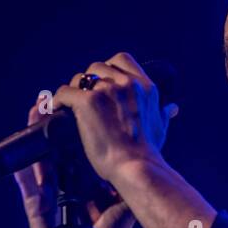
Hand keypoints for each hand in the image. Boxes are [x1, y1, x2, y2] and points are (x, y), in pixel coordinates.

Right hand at [13, 104, 136, 227]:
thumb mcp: (121, 207)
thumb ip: (129, 185)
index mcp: (82, 183)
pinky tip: (20, 150)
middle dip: (53, 125)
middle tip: (52, 101)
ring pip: (39, 158)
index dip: (76, 129)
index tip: (78, 107)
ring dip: (36, 136)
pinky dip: (22, 167)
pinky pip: (26, 184)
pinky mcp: (35, 207)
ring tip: (35, 112)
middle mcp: (64, 185)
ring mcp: (48, 194)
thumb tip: (147, 162)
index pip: (77, 150)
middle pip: (56, 148)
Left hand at [52, 51, 178, 187]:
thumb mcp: (161, 127)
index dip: (108, 69)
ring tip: (69, 104)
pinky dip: (57, 100)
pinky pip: (64, 92)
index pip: (121, 60)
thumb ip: (163, 113)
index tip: (103, 83)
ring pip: (80, 78)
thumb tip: (172, 108)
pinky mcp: (87, 102)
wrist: (137, 167)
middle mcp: (127, 83)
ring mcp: (106, 91)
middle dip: (89, 80)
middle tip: (84, 97)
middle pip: (97, 67)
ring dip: (74, 90)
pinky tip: (55, 108)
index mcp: (145, 86)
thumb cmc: (148, 152)